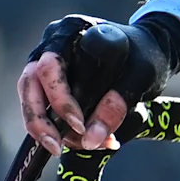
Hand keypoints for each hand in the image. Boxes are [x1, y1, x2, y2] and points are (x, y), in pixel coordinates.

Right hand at [18, 13, 179, 152]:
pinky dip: (62, 129)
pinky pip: (46, 109)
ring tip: (76, 147)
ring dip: (48, 129)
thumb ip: (118, 104)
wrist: (149, 50)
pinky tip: (89, 142)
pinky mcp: (52, 84)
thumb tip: (91, 139)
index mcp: (69, 33)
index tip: (79, 125)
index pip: (49, 67)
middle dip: (40, 121)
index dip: (59, 99)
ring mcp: (47, 64)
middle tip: (57, 147)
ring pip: (31, 100)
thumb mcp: (141, 75)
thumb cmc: (146, 54)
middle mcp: (51, 46)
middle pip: (29, 85)